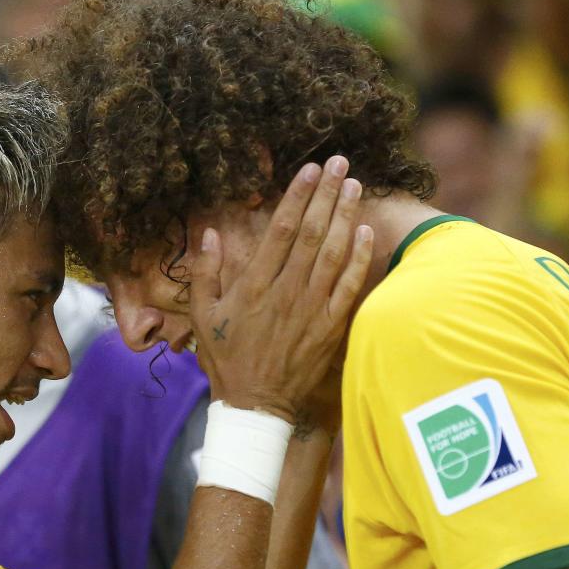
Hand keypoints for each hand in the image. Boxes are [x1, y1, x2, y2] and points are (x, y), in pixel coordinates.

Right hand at [190, 156, 372, 422]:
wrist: (256, 405)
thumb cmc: (226, 359)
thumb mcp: (203, 317)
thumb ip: (206, 274)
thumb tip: (211, 233)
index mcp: (254, 286)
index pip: (280, 231)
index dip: (296, 197)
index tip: (309, 170)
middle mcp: (286, 292)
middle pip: (311, 233)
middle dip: (326, 194)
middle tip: (340, 163)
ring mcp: (311, 309)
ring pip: (333, 253)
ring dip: (345, 216)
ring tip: (354, 185)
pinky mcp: (330, 327)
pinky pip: (349, 286)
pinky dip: (358, 258)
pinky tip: (365, 231)